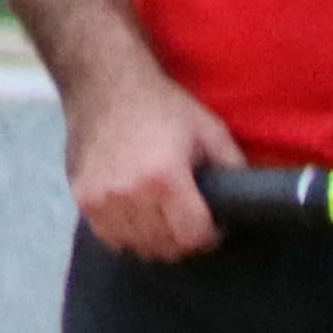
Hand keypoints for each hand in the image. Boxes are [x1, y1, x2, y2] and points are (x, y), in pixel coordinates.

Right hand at [68, 60, 238, 259]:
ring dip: (157, 240)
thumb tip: (248, 199)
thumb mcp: (208, 129)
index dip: (210, 237)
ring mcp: (102, 199)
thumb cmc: (161, 106)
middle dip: (186, 240)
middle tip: (191, 221)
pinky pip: (112, 239)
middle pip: (166, 247)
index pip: (193, 236)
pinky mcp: (84, 199)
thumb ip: (232, 166)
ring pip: (139, 247)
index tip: (213, 226)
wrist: (105, 85)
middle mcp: (130, 194)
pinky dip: (129, 236)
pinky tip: (140, 216)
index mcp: (165, 178)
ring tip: (166, 219)